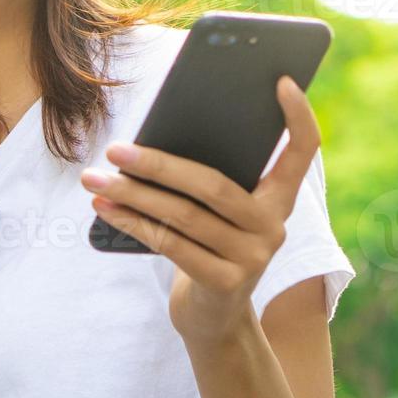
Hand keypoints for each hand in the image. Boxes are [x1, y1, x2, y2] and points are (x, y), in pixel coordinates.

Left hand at [81, 76, 320, 346]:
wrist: (212, 317)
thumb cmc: (205, 245)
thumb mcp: (215, 212)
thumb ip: (205, 178)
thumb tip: (151, 138)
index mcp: (278, 198)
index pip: (303, 150)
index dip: (298, 115)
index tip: (280, 80)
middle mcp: (274, 226)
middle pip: (214, 184)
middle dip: (158, 164)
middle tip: (115, 149)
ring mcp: (253, 257)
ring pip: (184, 215)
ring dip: (133, 195)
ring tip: (94, 177)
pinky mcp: (226, 282)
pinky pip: (171, 244)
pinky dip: (132, 222)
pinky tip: (104, 207)